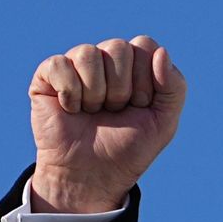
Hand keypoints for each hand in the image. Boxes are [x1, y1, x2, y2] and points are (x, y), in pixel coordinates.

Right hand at [28, 36, 186, 212]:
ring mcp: (75, 65)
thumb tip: (161, 51)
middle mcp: (105, 59)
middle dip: (120, 89)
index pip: (144, 45)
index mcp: (134, 65)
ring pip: (88, 54)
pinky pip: (59, 65)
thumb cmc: (127, 149)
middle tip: (113, 112)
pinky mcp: (48, 75)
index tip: (139, 106)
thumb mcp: (163, 123)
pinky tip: (70, 109)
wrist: (92, 176)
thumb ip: (175, 87)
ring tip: (92, 112)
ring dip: (95, 93)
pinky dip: (69, 93)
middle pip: (117, 47)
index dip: (145, 80)